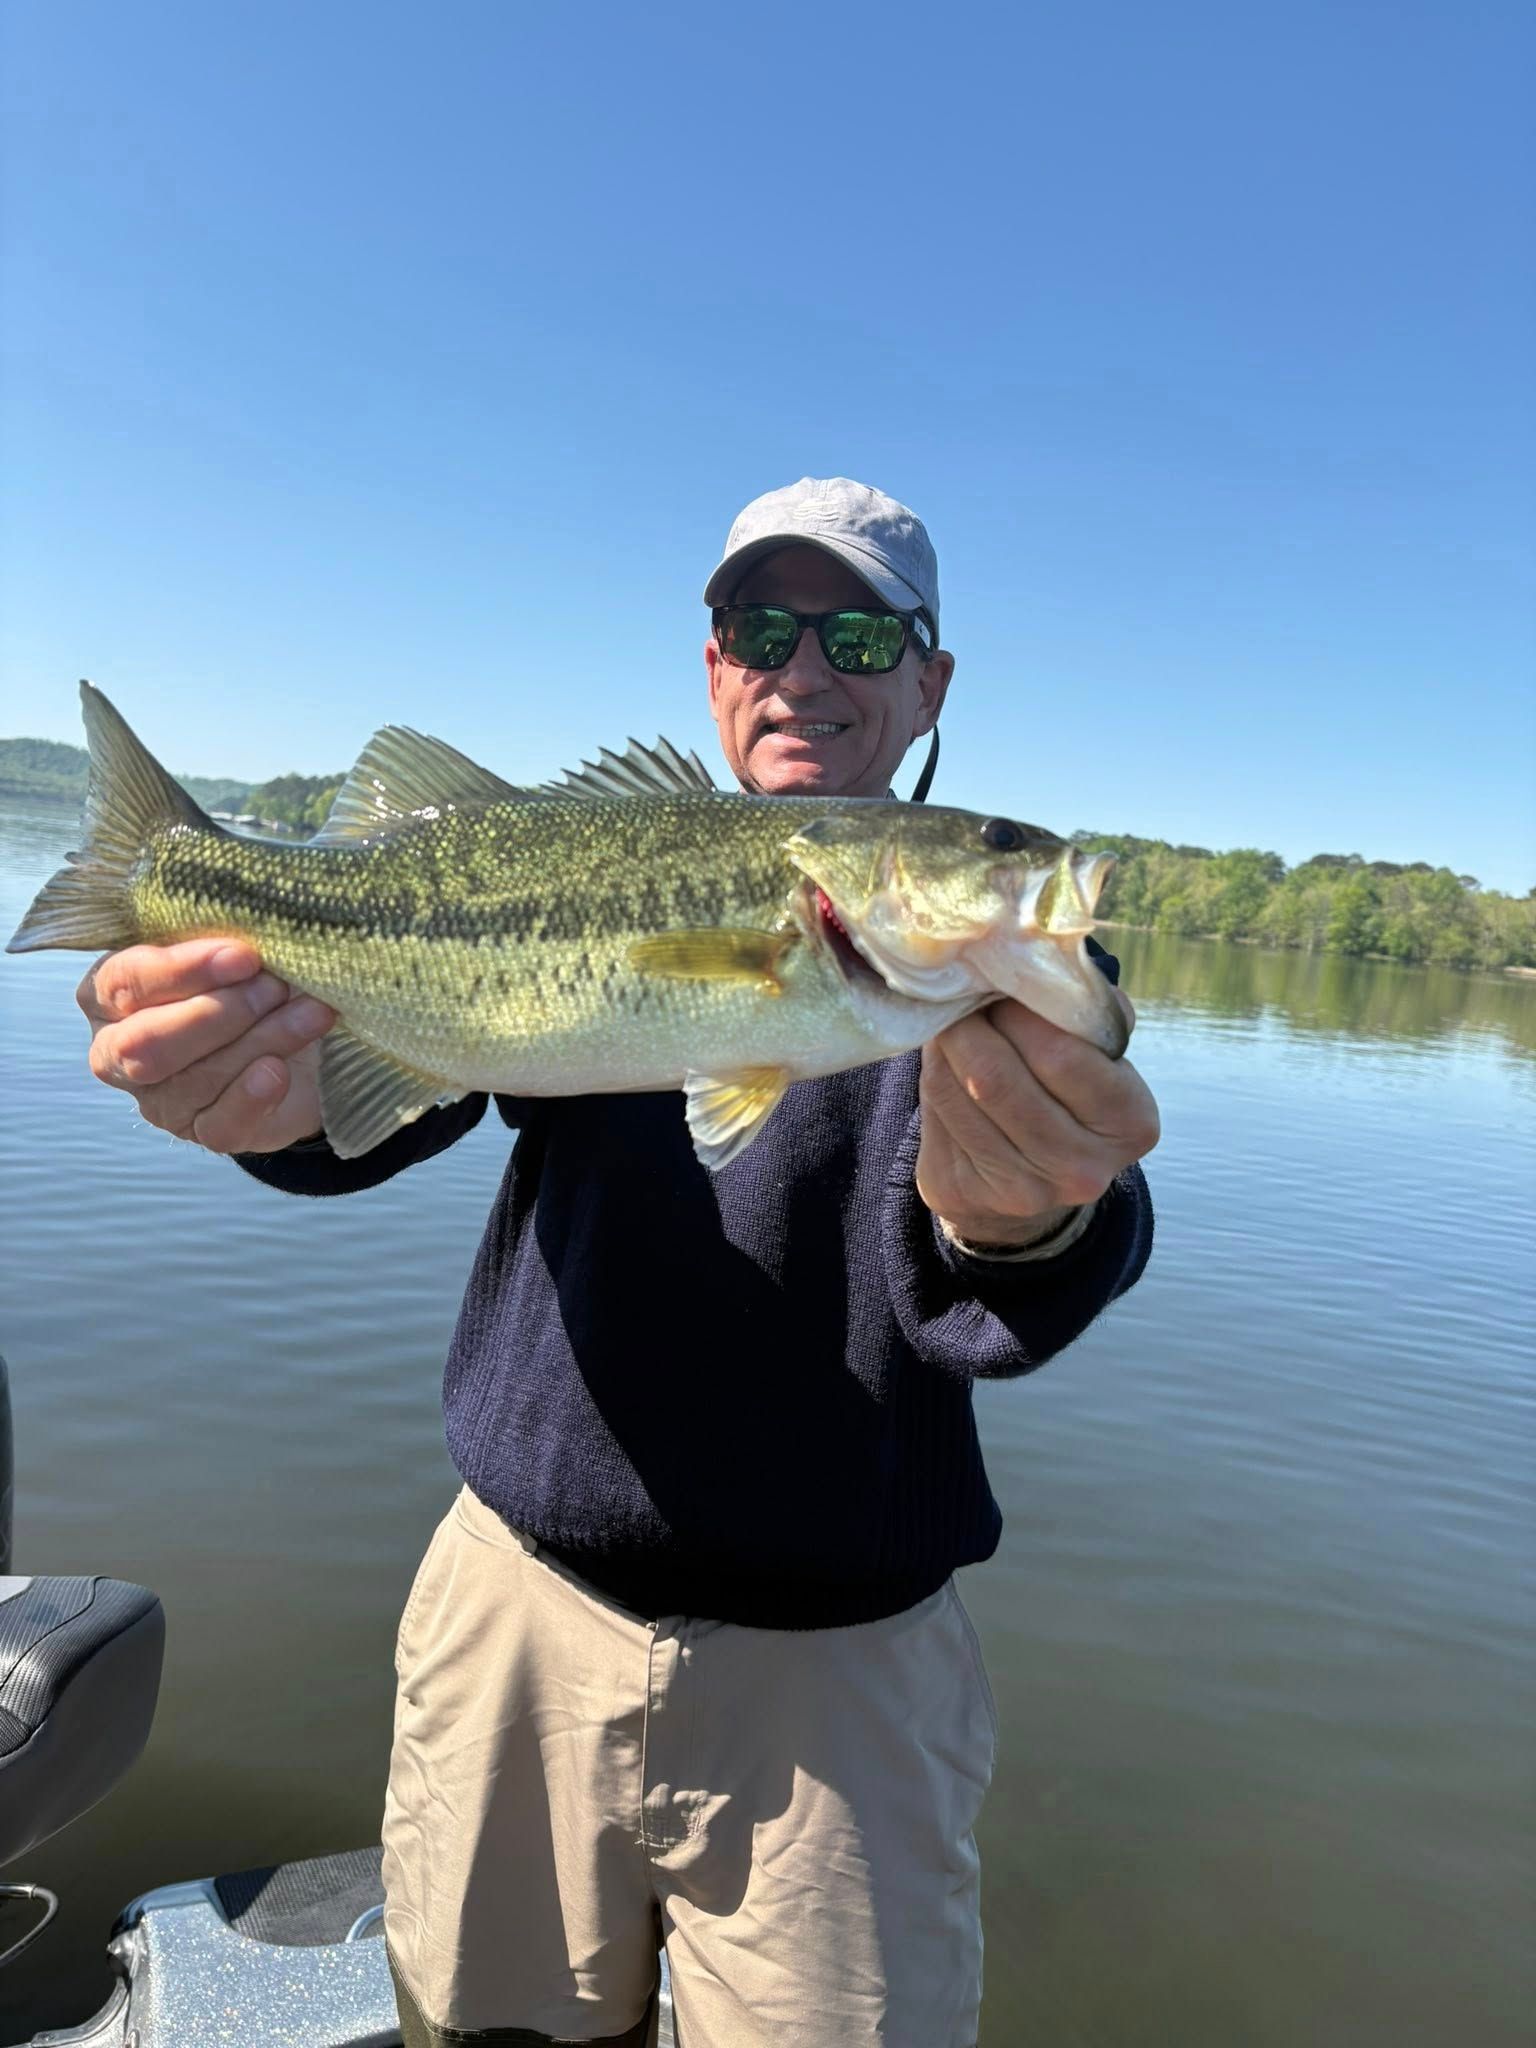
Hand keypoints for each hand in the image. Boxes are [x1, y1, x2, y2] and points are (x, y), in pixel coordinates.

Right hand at [77, 939, 333, 1154]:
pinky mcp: (202, 1131)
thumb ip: (220, 943)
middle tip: (276, 987)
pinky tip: (279, 1072)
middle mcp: (119, 1050)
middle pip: (146, 1043)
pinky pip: (219, 1125)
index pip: (125, 982)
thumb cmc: (248, 981)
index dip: (183, 970)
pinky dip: (252, 1096)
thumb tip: (250, 939)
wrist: (299, 1040)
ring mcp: (158, 1098)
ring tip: (312, 1013)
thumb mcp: (230, 952)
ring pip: (195, 1079)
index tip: (244, 956)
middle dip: (220, 1012)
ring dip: (262, 1040)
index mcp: (110, 993)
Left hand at [917, 992, 1158, 1245]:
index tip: (1006, 988)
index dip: (1021, 1012)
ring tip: (954, 1023)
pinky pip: (932, 1113)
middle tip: (967, 997)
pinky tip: (945, 1063)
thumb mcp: (1100, 1058)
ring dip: (946, 1045)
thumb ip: (1084, 1013)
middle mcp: (1082, 1168)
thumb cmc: (1068, 1094)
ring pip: (955, 1091)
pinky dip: (932, 1075)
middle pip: (997, 1077)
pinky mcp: (965, 1194)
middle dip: (973, 1023)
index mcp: (1130, 1122)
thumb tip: (1048, 961)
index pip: (1063, 1053)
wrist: (1032, 1179)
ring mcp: (1022, 1192)